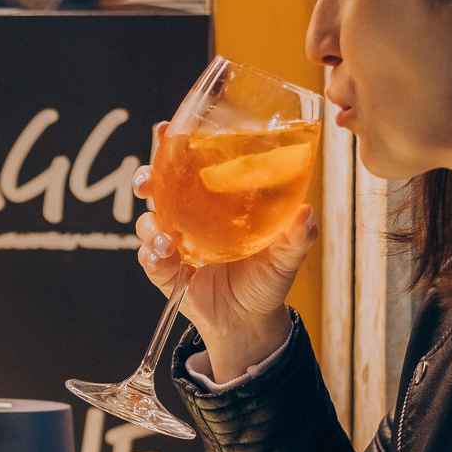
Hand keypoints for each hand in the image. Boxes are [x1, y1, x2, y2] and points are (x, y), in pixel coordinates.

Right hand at [134, 124, 315, 382]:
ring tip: (168, 239)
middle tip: (147, 182)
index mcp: (215, 204)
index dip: (174, 146)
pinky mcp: (166, 274)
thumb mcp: (287, 256)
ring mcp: (175, 245)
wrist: (251, 322)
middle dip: (145, 179)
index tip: (166, 129)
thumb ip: (296, 235)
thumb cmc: (268, 280)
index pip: (189, 166)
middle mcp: (190, 219)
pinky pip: (150, 260)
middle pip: (157, 189)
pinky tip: (164, 258)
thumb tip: (306, 213)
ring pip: (148, 225)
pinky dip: (152, 257)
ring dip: (151, 227)